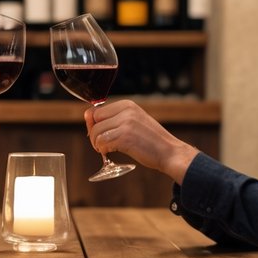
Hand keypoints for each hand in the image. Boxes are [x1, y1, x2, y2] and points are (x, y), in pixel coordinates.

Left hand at [85, 100, 199, 181]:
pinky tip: (112, 152)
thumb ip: (113, 119)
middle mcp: (126, 111)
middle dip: (94, 134)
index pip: (96, 111)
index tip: (101, 135)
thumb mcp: (133, 122)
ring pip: (96, 132)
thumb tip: (86, 116)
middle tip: (103, 145)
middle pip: (94, 120)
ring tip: (108, 149)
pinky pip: (102, 142)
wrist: (170, 152)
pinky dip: (103, 150)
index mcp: (127, 105)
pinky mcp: (125, 137)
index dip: (94, 125)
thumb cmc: (151, 141)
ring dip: (98, 144)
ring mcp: (126, 123)